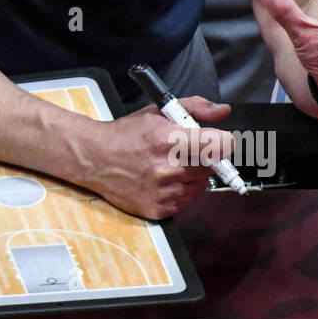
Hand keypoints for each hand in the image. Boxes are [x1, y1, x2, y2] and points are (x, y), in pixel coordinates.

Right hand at [83, 97, 233, 219]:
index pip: (220, 145)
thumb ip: (195, 108)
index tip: (217, 140)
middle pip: (212, 165)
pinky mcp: (160, 209)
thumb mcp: (158, 112)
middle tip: (183, 150)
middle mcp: (168, 168)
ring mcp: (165, 191)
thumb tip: (222, 111)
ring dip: (192, 174)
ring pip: (201, 184)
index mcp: (169, 140)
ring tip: (169, 165)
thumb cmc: (125, 135)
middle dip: (203, 156)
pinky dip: (181, 190)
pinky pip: (187, 200)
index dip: (221, 141)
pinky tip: (163, 179)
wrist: (95, 158)